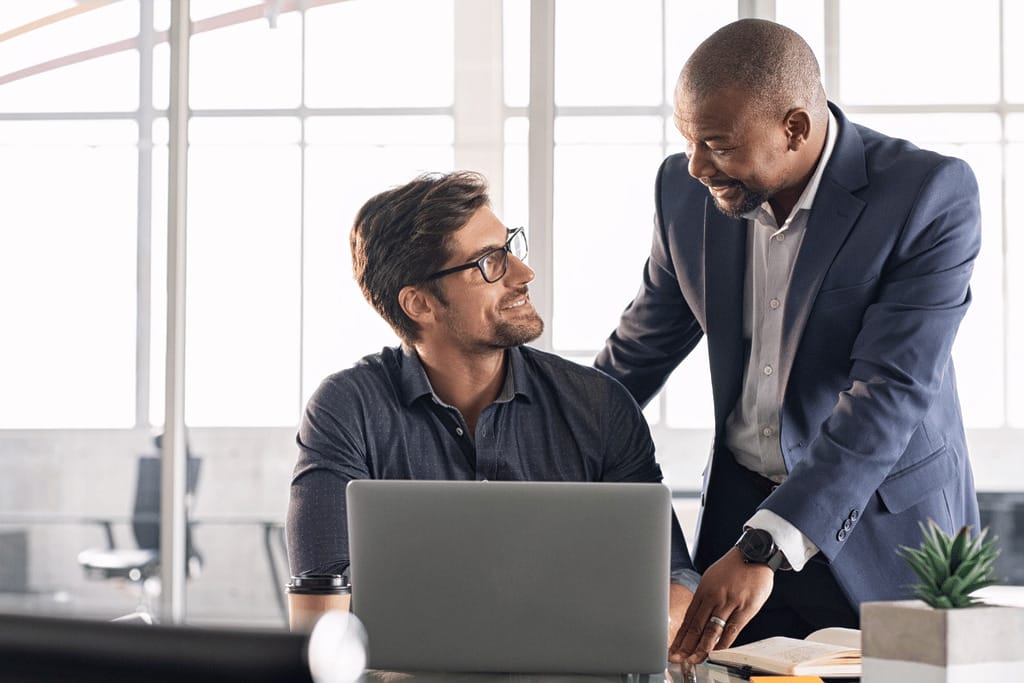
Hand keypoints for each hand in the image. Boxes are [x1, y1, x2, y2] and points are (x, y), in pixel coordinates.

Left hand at [668, 547, 774, 663]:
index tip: (674, 647)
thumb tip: (697, 616)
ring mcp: (729, 603)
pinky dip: (724, 642)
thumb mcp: (712, 578)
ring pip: (712, 629)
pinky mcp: (745, 608)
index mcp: (704, 590)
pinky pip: (732, 629)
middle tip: (679, 658)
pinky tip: (716, 651)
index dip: (681, 635)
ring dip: (702, 647)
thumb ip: (705, 597)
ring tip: (695, 659)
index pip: (689, 618)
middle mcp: (714, 597)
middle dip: (686, 645)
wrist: (754, 554)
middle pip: (697, 626)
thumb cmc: (733, 567)